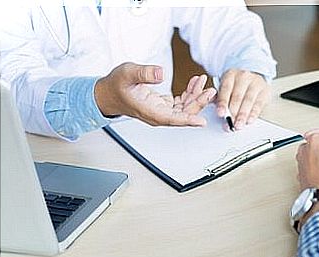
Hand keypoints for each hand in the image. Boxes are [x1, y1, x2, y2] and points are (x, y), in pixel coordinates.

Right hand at [95, 62, 215, 126]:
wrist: (108, 93)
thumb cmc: (116, 86)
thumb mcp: (127, 73)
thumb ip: (144, 73)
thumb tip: (160, 73)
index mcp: (150, 111)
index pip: (173, 119)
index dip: (188, 120)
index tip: (201, 121)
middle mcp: (158, 115)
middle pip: (183, 113)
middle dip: (199, 102)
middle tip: (210, 90)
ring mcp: (162, 111)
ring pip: (184, 108)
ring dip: (196, 96)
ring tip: (204, 82)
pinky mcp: (163, 106)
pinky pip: (181, 103)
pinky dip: (189, 93)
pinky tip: (194, 83)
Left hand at [216, 69, 269, 129]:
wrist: (253, 77)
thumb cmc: (235, 85)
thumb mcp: (225, 87)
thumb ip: (219, 98)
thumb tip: (216, 110)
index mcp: (230, 75)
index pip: (226, 89)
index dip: (223, 103)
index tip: (220, 114)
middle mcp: (244, 77)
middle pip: (238, 96)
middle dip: (233, 112)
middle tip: (229, 123)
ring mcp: (255, 83)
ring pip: (248, 101)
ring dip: (242, 115)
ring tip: (238, 125)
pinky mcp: (265, 91)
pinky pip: (259, 104)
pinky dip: (253, 114)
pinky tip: (249, 121)